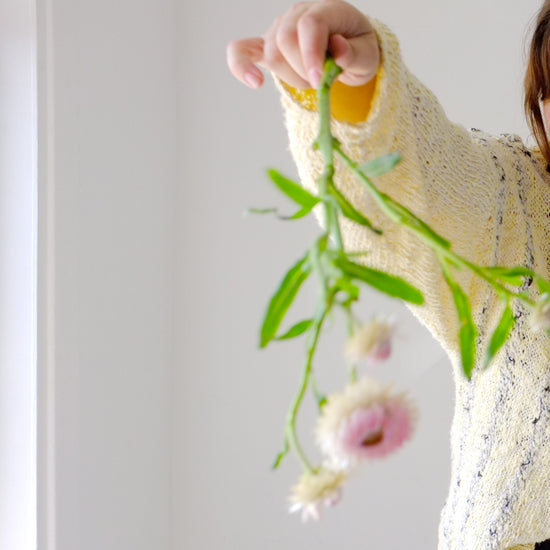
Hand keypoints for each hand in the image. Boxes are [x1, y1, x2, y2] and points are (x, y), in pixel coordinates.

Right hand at [226, 0, 379, 89]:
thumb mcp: (368, 56)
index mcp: (327, 9)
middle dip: (302, 69)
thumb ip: (354, 54)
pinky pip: (240, 51)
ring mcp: (278, 28)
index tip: (319, 81)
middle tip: (319, 81)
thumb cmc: (355, 51)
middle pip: (285, 39)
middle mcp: (299, 13)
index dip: (311, 54)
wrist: (344, 51)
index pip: (309, 24)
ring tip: (307, 79)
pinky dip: (241, 67)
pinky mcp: (264, 46)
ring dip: (290, 77)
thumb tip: (337, 48)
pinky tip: (255, 82)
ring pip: (271, 54)